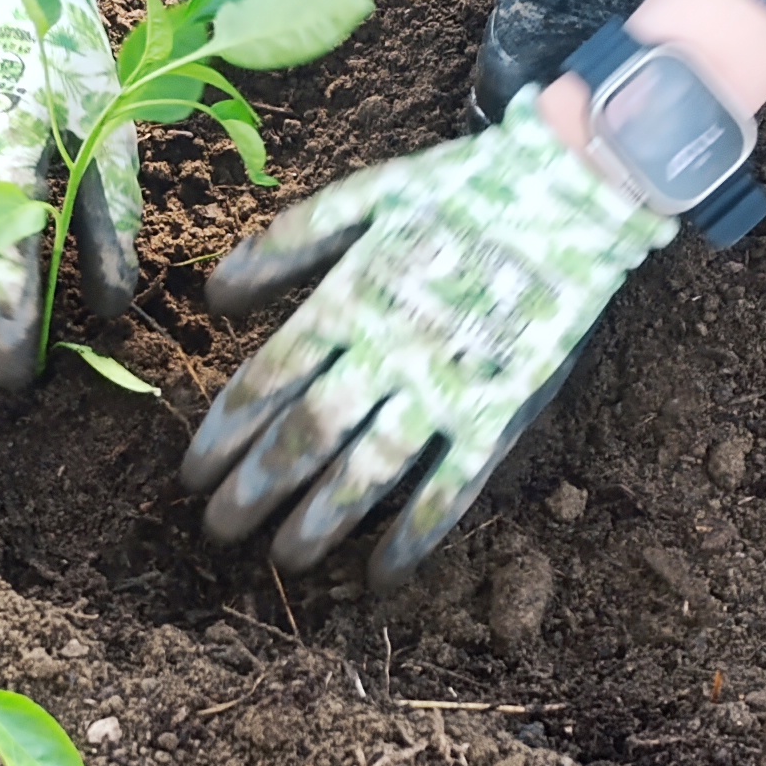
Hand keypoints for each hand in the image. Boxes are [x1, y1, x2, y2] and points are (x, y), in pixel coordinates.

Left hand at [181, 98, 675, 581]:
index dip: (225, 435)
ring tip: (286, 561)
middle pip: (306, 436)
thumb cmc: (460, 191)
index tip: (192, 475)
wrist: (573, 189)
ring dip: (322, 522)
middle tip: (218, 532)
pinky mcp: (501, 411)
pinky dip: (417, 536)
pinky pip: (451, 487)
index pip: (268, 382)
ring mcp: (446, 386)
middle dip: (256, 491)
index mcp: (348, 299)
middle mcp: (387, 351)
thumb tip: (213, 298)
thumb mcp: (364, 197)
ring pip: (368, 471)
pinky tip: (384, 576)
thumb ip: (286, 246)